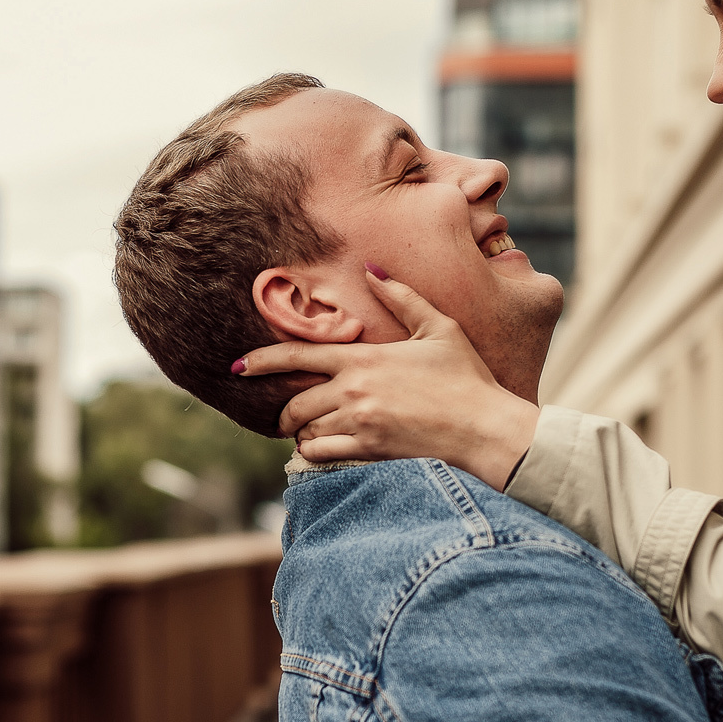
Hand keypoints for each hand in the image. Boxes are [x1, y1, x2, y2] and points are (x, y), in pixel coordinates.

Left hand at [236, 268, 539, 489]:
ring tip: (312, 429)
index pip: (296, 356)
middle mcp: (353, 391)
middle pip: (293, 402)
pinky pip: (321, 454)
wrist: (484, 427)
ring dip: (302, 431)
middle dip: (284, 409)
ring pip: (305, 430)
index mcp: (363, 358)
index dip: (260, 361)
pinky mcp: (368, 451)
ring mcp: (358, 423)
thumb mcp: (439, 327)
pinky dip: (314, 451)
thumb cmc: (466, 376)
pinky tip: (324, 446)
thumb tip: (372, 267)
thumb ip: (402, 297)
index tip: (238, 366)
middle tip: (288, 414)